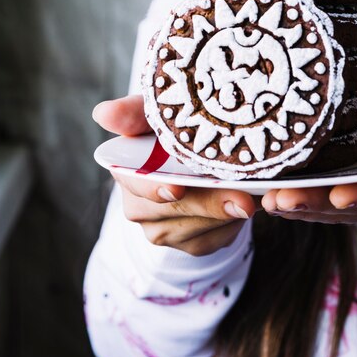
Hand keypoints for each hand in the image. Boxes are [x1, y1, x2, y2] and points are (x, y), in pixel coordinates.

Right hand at [92, 95, 256, 254]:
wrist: (199, 159)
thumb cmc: (175, 131)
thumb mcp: (155, 114)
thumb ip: (132, 112)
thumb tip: (102, 114)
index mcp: (126, 171)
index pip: (135, 183)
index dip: (154, 188)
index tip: (176, 189)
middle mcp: (138, 206)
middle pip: (175, 211)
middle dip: (210, 204)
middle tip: (242, 198)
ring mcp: (162, 230)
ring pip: (198, 229)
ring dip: (227, 215)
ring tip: (253, 197)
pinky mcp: (189, 244)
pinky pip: (214, 241)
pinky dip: (234, 225)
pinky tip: (247, 206)